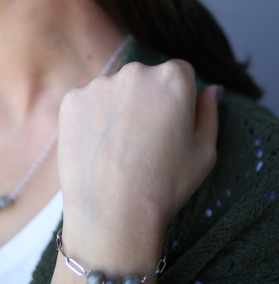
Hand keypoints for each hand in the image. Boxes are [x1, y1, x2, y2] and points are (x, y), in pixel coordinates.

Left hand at [58, 60, 218, 266]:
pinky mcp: (72, 99)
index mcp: (173, 78)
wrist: (113, 211)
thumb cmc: (165, 185)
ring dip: (117, 108)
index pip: (180, 73)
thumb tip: (211, 89)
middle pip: (145, 78)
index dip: (178, 101)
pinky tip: (97, 148)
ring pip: (113, 90)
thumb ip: (209, 112)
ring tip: (118, 149)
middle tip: (143, 142)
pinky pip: (86, 103)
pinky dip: (91, 119)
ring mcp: (99, 83)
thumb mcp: (205, 152)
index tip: (170, 127)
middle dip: (146, 101)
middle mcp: (135, 71)